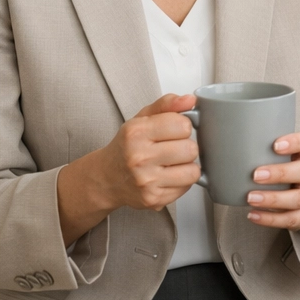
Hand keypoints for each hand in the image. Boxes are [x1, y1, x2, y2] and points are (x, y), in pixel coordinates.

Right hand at [97, 94, 200, 211]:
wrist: (106, 178)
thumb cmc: (128, 146)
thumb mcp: (142, 118)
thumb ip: (167, 104)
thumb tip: (190, 99)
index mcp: (136, 132)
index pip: (183, 125)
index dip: (183, 127)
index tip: (174, 130)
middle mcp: (139, 158)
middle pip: (191, 149)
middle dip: (186, 147)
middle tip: (173, 148)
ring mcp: (145, 181)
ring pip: (193, 171)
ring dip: (187, 166)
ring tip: (173, 163)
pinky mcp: (153, 199)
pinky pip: (187, 187)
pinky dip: (182, 181)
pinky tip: (168, 176)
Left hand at [245, 132, 299, 239]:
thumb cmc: (294, 172)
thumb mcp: (291, 157)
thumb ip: (271, 152)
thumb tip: (233, 148)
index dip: (294, 142)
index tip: (275, 145)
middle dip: (280, 173)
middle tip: (256, 175)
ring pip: (298, 199)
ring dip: (272, 199)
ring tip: (251, 198)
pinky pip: (290, 219)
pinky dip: (270, 219)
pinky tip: (253, 214)